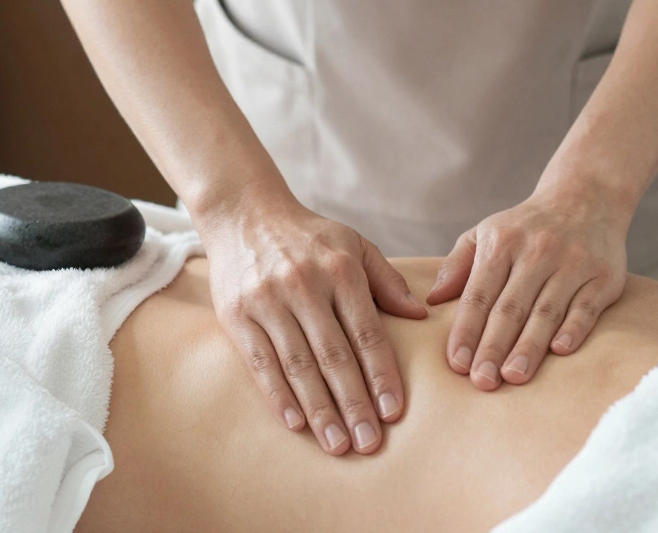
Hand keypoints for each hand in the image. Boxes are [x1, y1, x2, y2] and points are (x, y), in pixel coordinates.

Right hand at [201, 196, 426, 455]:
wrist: (243, 212)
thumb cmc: (306, 236)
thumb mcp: (353, 244)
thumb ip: (386, 280)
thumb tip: (420, 316)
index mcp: (340, 270)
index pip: (367, 332)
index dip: (382, 375)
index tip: (394, 412)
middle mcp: (304, 285)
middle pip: (334, 356)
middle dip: (354, 404)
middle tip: (370, 443)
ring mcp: (268, 300)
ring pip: (298, 365)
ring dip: (320, 410)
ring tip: (338, 445)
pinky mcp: (237, 314)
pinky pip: (260, 362)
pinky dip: (279, 396)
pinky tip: (296, 424)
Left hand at [426, 186, 628, 390]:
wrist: (586, 197)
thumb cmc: (526, 226)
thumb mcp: (486, 232)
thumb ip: (458, 265)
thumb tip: (433, 301)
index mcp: (502, 243)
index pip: (479, 294)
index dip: (466, 330)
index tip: (456, 364)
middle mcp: (537, 251)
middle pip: (510, 307)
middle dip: (494, 346)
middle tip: (482, 382)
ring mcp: (572, 263)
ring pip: (546, 310)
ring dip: (529, 346)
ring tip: (513, 376)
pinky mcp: (603, 275)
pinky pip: (587, 306)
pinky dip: (574, 328)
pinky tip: (560, 351)